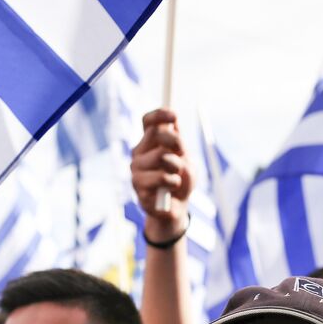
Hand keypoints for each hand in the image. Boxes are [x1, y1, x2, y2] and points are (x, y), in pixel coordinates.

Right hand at [131, 108, 193, 241]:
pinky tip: (171, 188)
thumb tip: (173, 125)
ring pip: (161, 156)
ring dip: (176, 166)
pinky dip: (173, 182)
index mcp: (149, 143)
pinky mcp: (138, 186)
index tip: (174, 115)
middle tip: (182, 153)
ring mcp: (136, 169)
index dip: (159, 115)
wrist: (176, 208)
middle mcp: (139, 153)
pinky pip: (162, 177)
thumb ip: (179, 145)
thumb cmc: (180, 180)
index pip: (148, 121)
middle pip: (156, 134)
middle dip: (176, 141)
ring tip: (176, 177)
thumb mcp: (186, 160)